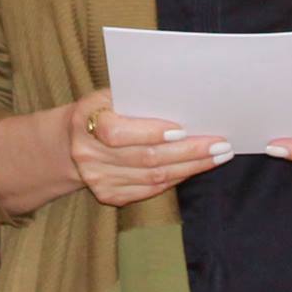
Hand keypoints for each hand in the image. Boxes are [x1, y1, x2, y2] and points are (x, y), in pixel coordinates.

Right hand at [70, 90, 232, 206]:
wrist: (70, 142)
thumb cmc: (101, 110)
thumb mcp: (109, 96)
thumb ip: (138, 98)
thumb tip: (184, 101)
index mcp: (85, 121)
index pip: (117, 132)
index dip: (150, 132)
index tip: (183, 130)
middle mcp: (88, 154)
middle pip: (144, 158)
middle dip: (188, 152)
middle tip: (220, 144)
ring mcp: (97, 179)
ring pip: (153, 177)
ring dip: (190, 167)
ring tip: (218, 156)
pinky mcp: (109, 195)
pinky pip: (150, 190)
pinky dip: (176, 178)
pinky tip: (195, 168)